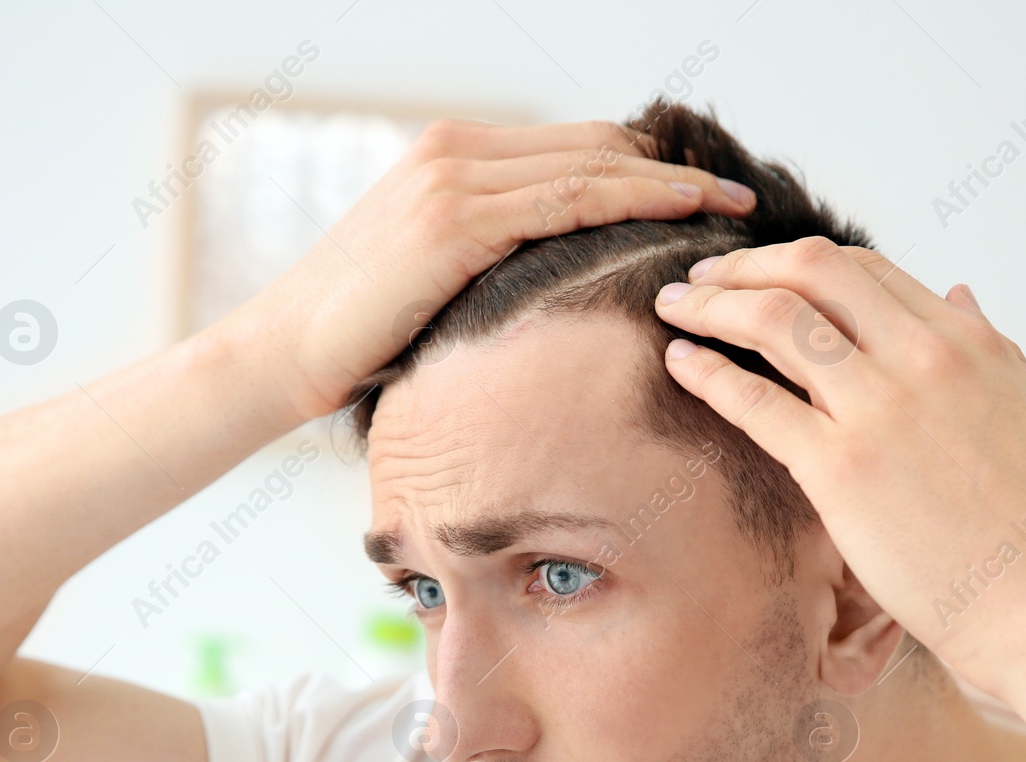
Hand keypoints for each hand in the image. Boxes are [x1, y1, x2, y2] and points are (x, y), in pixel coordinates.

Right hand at [217, 117, 756, 421]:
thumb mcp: (436, 281)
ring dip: (671, 184)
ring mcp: (455, 179)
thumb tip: (557, 286)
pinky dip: (632, 203)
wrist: (286, 351)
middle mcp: (457, 153)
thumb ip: (493, 260)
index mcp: (454, 158)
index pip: (574, 148)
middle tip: (739, 197)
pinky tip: (680, 217)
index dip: (645, 165)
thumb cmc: (360, 333)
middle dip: (674, 169)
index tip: (702, 194)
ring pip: (592, 167)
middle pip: (595, 146)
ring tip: (731, 207)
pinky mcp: (455, 219)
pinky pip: (567, 202)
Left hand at [654, 237, 1025, 700]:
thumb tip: (959, 294)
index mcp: (968, 343)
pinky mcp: (841, 468)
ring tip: (674, 308)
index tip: (762, 275)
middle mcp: (923, 358)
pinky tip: (679, 362)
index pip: (867, 270)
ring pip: (776, 318)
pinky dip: (707, 371)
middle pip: (813, 272)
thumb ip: (990, 348)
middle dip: (746, 266)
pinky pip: (755, 400)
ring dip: (714, 304)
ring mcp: (880, 409)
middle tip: (701, 280)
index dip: (800, 264)